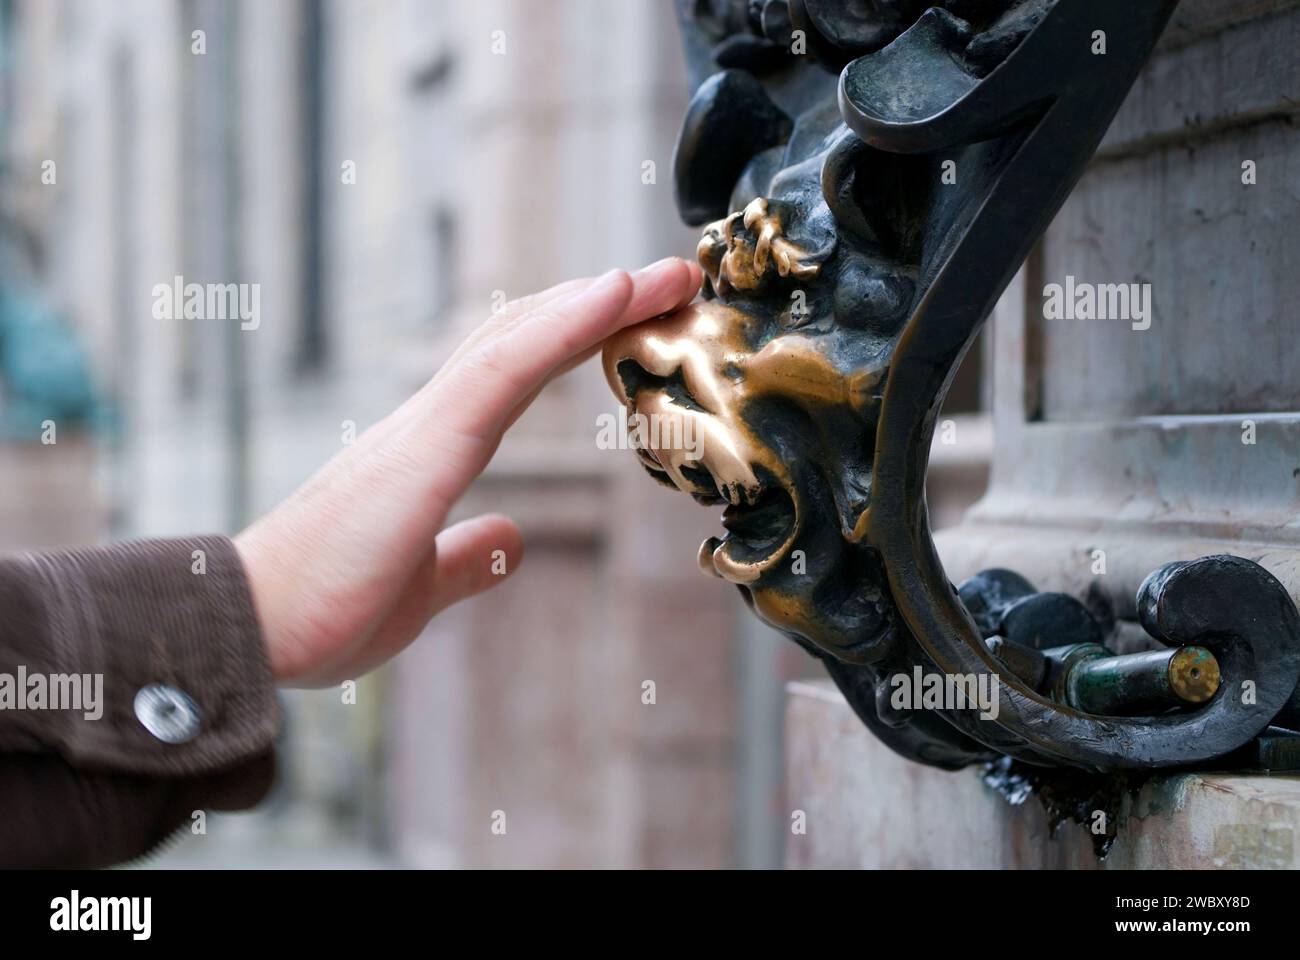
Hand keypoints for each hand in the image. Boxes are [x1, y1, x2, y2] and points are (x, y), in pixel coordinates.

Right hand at [236, 258, 702, 685]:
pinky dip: (561, 328)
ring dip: (598, 300)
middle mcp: (426, 426)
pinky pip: (501, 372)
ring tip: (666, 273)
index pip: (512, 375)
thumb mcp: (419, 589)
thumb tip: (510, 539)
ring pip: (518, 340)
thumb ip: (464, 558)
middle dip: (599, 305)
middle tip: (670, 278)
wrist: (246, 632)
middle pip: (522, 340)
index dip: (573, 338)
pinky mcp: (421, 450)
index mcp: (428, 455)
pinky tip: (613, 293)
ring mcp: (422, 430)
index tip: (636, 316)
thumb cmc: (318, 614)